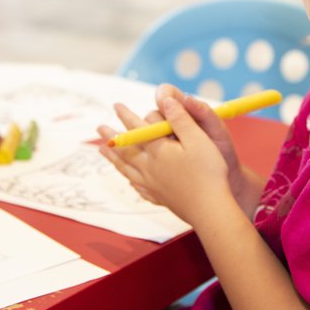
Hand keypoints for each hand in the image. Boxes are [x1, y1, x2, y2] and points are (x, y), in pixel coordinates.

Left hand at [97, 85, 238, 224]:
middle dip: (113, 136)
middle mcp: (150, 168)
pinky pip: (138, 186)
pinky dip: (129, 179)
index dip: (127, 116)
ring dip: (114, 157)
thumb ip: (180, 118)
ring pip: (126, 168)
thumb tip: (165, 100)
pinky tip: (129, 180)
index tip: (116, 106)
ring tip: (102, 151)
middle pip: (126, 149)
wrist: (210, 210)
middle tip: (99, 128)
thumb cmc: (208, 173)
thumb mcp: (198, 139)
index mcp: (158, 151)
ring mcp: (153, 185)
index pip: (138, 129)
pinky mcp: (160, 198)